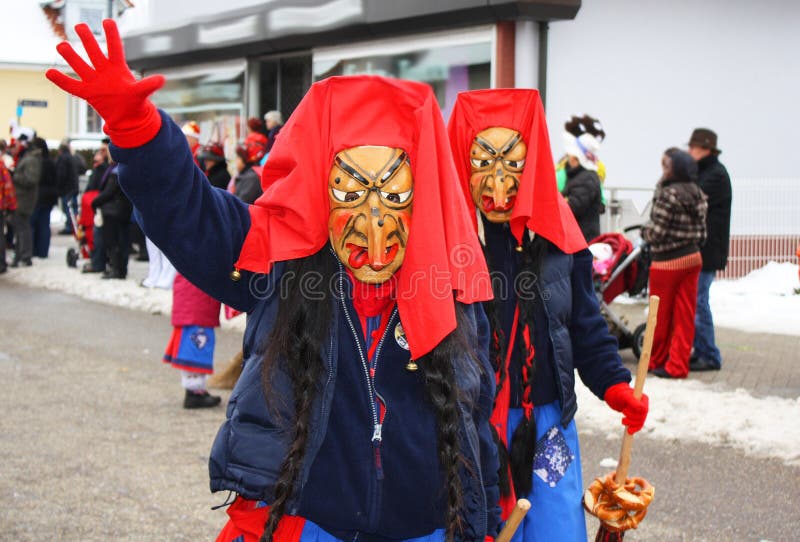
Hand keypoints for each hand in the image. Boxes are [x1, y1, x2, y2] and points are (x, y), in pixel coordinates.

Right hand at [46, 19, 163, 147]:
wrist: (128, 117)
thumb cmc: (135, 102)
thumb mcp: (142, 93)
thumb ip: (148, 85)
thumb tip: (162, 79)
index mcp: (118, 68)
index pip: (114, 48)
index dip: (111, 35)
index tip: (107, 21)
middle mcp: (104, 71)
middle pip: (94, 52)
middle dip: (87, 40)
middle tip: (79, 26)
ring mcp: (95, 81)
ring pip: (80, 66)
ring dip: (71, 56)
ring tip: (61, 45)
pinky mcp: (88, 93)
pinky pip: (72, 86)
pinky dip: (62, 80)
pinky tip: (49, 72)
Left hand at [604, 382, 648, 433]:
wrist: (615, 396)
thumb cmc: (620, 394)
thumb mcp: (625, 396)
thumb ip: (633, 401)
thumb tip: (641, 408)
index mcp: (644, 399)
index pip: (644, 410)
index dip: (635, 413)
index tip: (624, 411)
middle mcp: (644, 405)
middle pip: (642, 417)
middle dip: (632, 419)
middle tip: (622, 415)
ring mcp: (641, 412)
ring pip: (640, 422)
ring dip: (631, 424)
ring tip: (623, 421)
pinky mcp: (637, 417)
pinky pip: (639, 425)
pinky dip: (634, 429)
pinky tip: (629, 431)